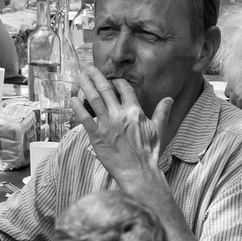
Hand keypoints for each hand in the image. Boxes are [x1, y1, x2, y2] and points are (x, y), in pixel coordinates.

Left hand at [70, 67, 169, 188]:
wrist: (139, 172)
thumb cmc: (149, 153)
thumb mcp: (158, 130)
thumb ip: (161, 112)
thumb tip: (169, 99)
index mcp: (135, 111)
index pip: (124, 88)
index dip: (117, 81)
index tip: (111, 78)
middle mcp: (120, 114)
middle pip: (105, 89)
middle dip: (96, 76)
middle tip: (88, 68)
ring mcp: (107, 124)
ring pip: (94, 98)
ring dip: (85, 85)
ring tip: (79, 76)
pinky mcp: (97, 136)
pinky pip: (84, 118)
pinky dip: (77, 107)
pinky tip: (72, 99)